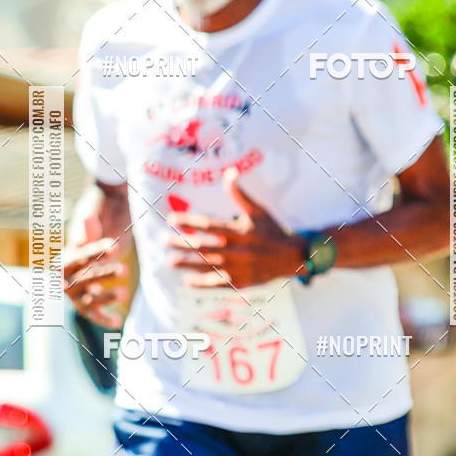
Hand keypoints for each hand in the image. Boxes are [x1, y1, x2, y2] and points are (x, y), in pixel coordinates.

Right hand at [63, 232, 128, 327]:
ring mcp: (75, 293)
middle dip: (104, 274)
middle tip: (124, 270)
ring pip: (89, 298)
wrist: (89, 243)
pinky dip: (104, 318)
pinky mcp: (85, 303)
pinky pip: (93, 313)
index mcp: (64, 259)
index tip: (114, 247)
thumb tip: (87, 220)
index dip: (96, 252)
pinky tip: (118, 322)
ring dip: (106, 297)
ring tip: (124, 293)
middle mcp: (65, 279)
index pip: (80, 256)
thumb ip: (88, 229)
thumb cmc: (90, 233)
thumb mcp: (89, 227)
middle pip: (84, 278)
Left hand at [166, 168, 303, 288]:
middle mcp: (237, 250)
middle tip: (162, 241)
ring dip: (187, 264)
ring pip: (207, 266)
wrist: (293, 257)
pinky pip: (217, 283)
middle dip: (181, 244)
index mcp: (239, 230)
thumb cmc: (272, 230)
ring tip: (170, 261)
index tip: (171, 220)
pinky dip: (202, 283)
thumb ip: (239, 194)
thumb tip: (230, 172)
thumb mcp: (258, 210)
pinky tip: (187, 281)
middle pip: (203, 247)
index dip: (189, 222)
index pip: (209, 225)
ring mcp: (238, 268)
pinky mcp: (240, 282)